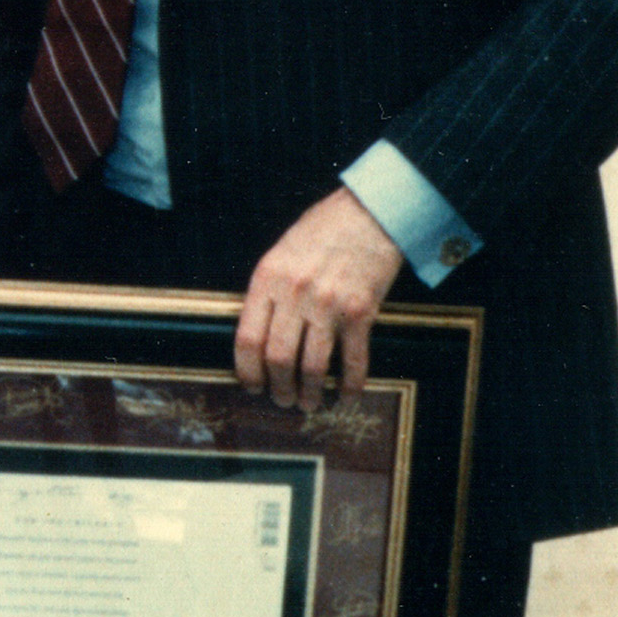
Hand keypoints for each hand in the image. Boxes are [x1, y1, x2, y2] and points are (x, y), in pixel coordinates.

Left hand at [234, 187, 403, 407]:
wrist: (370, 212)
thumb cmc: (321, 231)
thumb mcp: (280, 253)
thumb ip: (267, 291)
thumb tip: (256, 337)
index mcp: (267, 279)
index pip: (247, 338)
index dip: (247, 371)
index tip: (251, 386)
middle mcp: (295, 294)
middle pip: (278, 359)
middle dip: (278, 389)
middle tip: (282, 401)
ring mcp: (329, 305)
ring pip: (313, 367)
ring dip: (310, 394)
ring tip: (309, 404)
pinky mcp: (361, 312)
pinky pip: (353, 361)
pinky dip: (350, 386)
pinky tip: (347, 398)